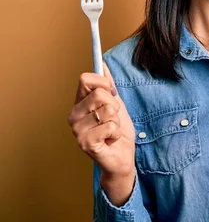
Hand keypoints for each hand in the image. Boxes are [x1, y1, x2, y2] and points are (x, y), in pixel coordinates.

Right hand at [67, 61, 135, 178]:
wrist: (121, 157)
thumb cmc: (117, 131)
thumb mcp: (116, 104)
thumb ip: (108, 85)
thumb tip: (102, 64)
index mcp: (78, 103)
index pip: (86, 79)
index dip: (104, 83)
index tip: (111, 93)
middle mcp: (73, 115)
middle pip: (100, 94)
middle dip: (115, 106)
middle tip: (112, 119)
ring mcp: (77, 130)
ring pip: (108, 110)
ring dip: (116, 121)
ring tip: (110, 131)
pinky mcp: (85, 143)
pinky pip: (111, 126)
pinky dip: (116, 133)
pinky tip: (110, 140)